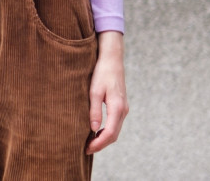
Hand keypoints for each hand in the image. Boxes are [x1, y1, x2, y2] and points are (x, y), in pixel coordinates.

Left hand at [85, 31, 127, 153]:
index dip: (98, 144)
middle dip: (100, 144)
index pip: (109, 133)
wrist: (112, 59)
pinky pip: (115, 124)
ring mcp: (123, 108)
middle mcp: (123, 110)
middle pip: (114, 135)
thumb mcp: (94, 91)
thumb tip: (93, 129)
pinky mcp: (121, 106)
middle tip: (86, 150)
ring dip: (103, 139)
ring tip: (88, 143)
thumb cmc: (101, 73)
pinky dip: (106, 132)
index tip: (87, 149)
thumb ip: (94, 111)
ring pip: (115, 130)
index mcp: (117, 107)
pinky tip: (95, 132)